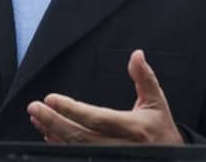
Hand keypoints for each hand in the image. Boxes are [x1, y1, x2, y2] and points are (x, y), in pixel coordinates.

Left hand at [27, 49, 182, 144]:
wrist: (171, 157)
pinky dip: (61, 145)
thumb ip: (144, 77)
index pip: (96, 118)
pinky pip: (78, 155)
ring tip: (37, 117)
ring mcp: (111, 156)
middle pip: (79, 136)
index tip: (51, 99)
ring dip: (53, 132)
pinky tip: (49, 134)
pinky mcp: (104, 160)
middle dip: (53, 121)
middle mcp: (119, 145)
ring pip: (75, 147)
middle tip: (34, 108)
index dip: (71, 110)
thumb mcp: (157, 101)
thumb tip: (137, 55)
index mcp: (132, 128)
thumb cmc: (160, 128)